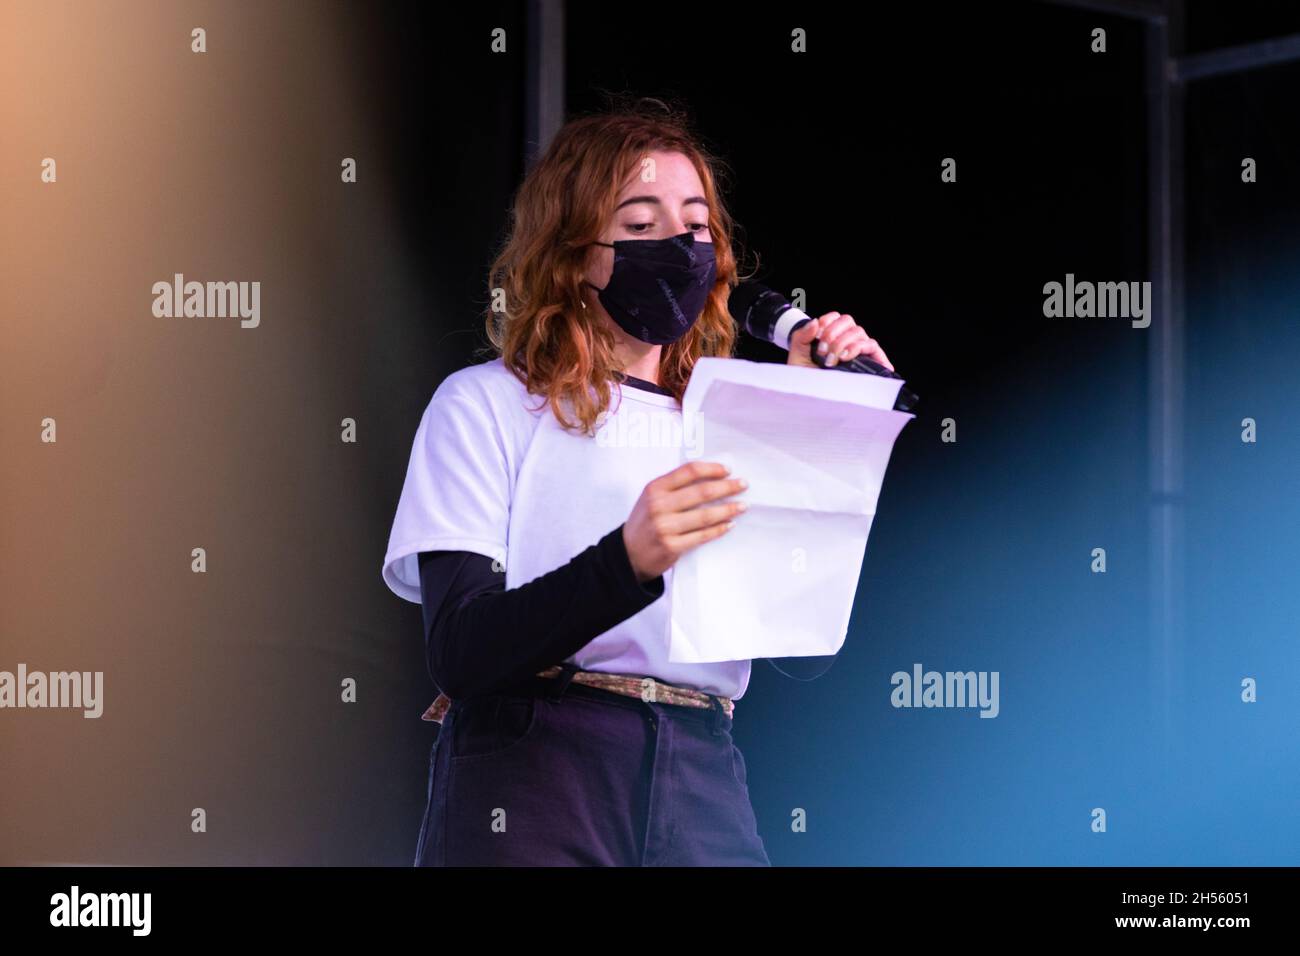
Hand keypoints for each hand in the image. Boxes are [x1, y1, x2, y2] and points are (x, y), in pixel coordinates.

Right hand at [622, 460, 747, 582]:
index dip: (711, 469)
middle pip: (701, 492)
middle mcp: (658, 505)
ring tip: (743, 506)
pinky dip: (719, 529)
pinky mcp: (672, 546)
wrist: (628, 554)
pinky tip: (730, 524)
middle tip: (744, 485)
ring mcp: (665, 527)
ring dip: (728, 509)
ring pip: (705, 515)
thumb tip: (711, 476)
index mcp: (655, 488)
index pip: (688, 471)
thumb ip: (675, 486)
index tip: (728, 470)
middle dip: (727, 487)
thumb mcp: (652, 498)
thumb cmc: (646, 522)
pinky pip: (702, 536)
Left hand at [787, 312, 893, 370]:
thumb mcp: (797, 355)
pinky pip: (872, 345)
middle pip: (848, 321)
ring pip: (858, 332)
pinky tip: (846, 357)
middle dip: (832, 334)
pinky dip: (858, 348)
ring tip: (831, 360)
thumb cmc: (806, 376)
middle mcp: (847, 340)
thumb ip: (801, 336)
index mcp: (832, 335)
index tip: (816, 337)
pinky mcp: (871, 360)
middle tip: (822, 351)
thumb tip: (815, 322)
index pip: (835, 317)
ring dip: (842, 343)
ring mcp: (859, 349)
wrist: (812, 396)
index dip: (826, 323)